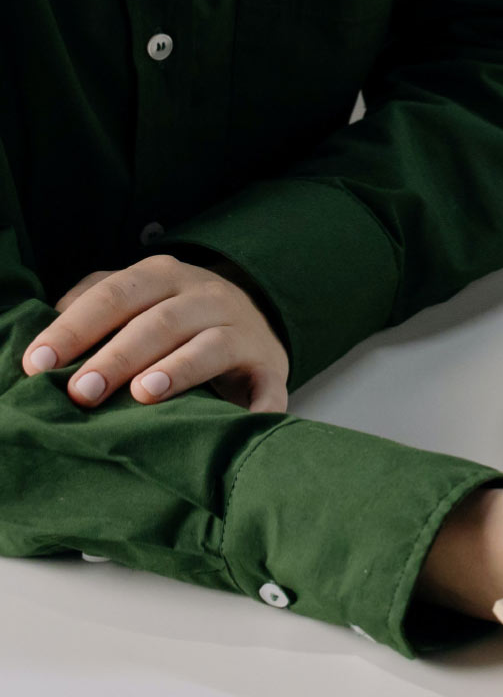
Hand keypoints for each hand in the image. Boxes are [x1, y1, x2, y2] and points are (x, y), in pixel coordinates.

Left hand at [22, 255, 289, 411]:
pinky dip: (262, 403)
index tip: (38, 365)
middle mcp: (207, 296)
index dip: (74, 329)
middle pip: (160, 322)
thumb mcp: (134, 299)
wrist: (251, 322)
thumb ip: (90, 307)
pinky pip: (270, 384)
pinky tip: (247, 420)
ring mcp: (243, 329)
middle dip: (118, 357)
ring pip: (212, 345)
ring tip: (144, 393)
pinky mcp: (270, 365)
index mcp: (164, 276)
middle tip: (82, 393)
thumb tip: (44, 344)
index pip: (114, 295)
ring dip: (179, 368)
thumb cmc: (171, 319)